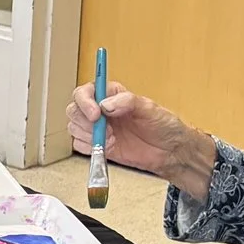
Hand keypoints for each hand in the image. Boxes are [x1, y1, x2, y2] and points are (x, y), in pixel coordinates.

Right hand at [69, 80, 216, 199]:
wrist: (169, 152)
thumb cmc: (164, 126)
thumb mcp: (150, 108)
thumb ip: (127, 102)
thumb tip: (105, 104)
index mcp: (111, 95)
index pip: (86, 92)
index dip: (85, 102)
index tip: (95, 113)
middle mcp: (101, 110)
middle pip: (74, 110)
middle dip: (84, 121)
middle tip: (101, 130)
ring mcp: (98, 128)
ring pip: (74, 128)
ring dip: (88, 136)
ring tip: (111, 139)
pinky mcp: (98, 145)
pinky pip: (80, 145)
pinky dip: (90, 148)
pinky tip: (108, 147)